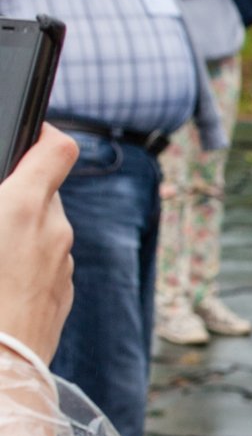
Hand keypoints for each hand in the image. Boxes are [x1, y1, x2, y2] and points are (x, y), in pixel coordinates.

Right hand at [0, 130, 79, 364]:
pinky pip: (46, 268)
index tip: (26, 139)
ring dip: (18, 236)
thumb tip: (5, 203)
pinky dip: (25, 268)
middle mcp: (54, 231)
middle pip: (44, 195)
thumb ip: (1, 203)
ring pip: (44, 234)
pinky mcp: (62, 298)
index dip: (42, 137)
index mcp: (23, 206)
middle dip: (15, 198)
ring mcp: (63, 267)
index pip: (57, 148)